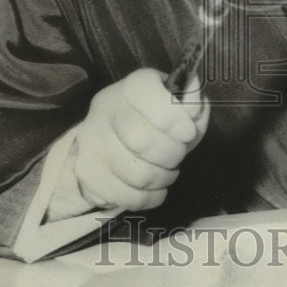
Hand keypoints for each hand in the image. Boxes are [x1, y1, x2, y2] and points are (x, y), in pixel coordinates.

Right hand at [54, 68, 208, 215]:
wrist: (104, 144)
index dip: (174, 116)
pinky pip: (128, 197)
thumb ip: (189, 104)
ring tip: (166, 172)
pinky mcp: (89, 175)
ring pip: (137, 174)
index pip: (146, 94)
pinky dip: (150, 197)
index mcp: (130, 88)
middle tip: (177, 155)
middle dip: (171, 153)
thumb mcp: (174, 107)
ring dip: (162, 178)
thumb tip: (196, 105)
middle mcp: (105, 109)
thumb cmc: (150, 122)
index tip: (187, 133)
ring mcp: (92, 143)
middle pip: (141, 139)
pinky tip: (154, 188)